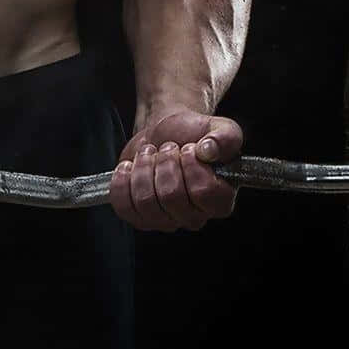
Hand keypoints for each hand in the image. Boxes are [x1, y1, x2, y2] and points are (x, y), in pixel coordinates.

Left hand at [108, 106, 242, 231]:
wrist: (165, 132)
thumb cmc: (194, 135)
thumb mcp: (219, 127)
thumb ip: (226, 137)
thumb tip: (208, 151)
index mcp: (220, 201)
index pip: (204, 192)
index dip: (191, 165)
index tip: (189, 148)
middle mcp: (194, 217)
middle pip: (171, 196)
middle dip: (165, 161)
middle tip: (168, 148)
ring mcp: (165, 221)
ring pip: (145, 201)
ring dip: (144, 167)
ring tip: (151, 154)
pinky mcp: (139, 217)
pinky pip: (123, 206)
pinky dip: (122, 180)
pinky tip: (130, 166)